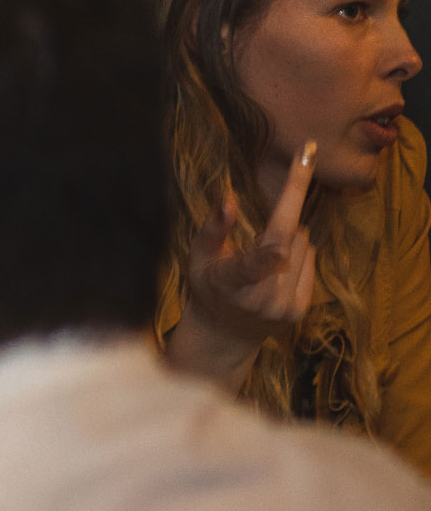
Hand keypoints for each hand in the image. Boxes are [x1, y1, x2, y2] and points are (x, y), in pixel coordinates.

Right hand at [166, 141, 317, 386]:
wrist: (224, 334)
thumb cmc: (208, 287)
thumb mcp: (199, 257)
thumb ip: (213, 229)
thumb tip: (229, 198)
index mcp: (232, 283)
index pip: (262, 254)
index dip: (283, 221)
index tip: (303, 176)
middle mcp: (263, 298)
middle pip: (290, 238)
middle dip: (278, 228)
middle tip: (254, 245)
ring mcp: (285, 306)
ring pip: (305, 245)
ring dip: (288, 243)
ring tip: (265, 263)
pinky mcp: (301, 310)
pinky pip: (312, 260)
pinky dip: (298, 257)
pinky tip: (276, 273)